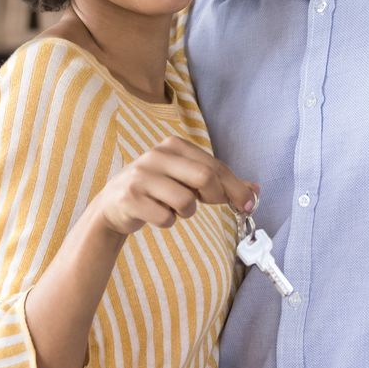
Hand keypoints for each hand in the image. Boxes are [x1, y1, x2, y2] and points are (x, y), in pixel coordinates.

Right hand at [93, 137, 257, 236]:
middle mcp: (156, 156)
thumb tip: (255, 190)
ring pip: (186, 202)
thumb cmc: (157, 189)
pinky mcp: (131, 198)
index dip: (235, 187)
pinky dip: (167, 222)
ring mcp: (141, 177)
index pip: (214, 165)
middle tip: (207, 204)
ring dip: (186, 212)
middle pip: (204, 178)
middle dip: (215, 197)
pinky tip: (156, 214)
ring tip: (173, 208)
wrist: (113, 204)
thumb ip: (219, 181)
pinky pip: (166, 218)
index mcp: (173, 146)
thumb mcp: (186, 178)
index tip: (248, 204)